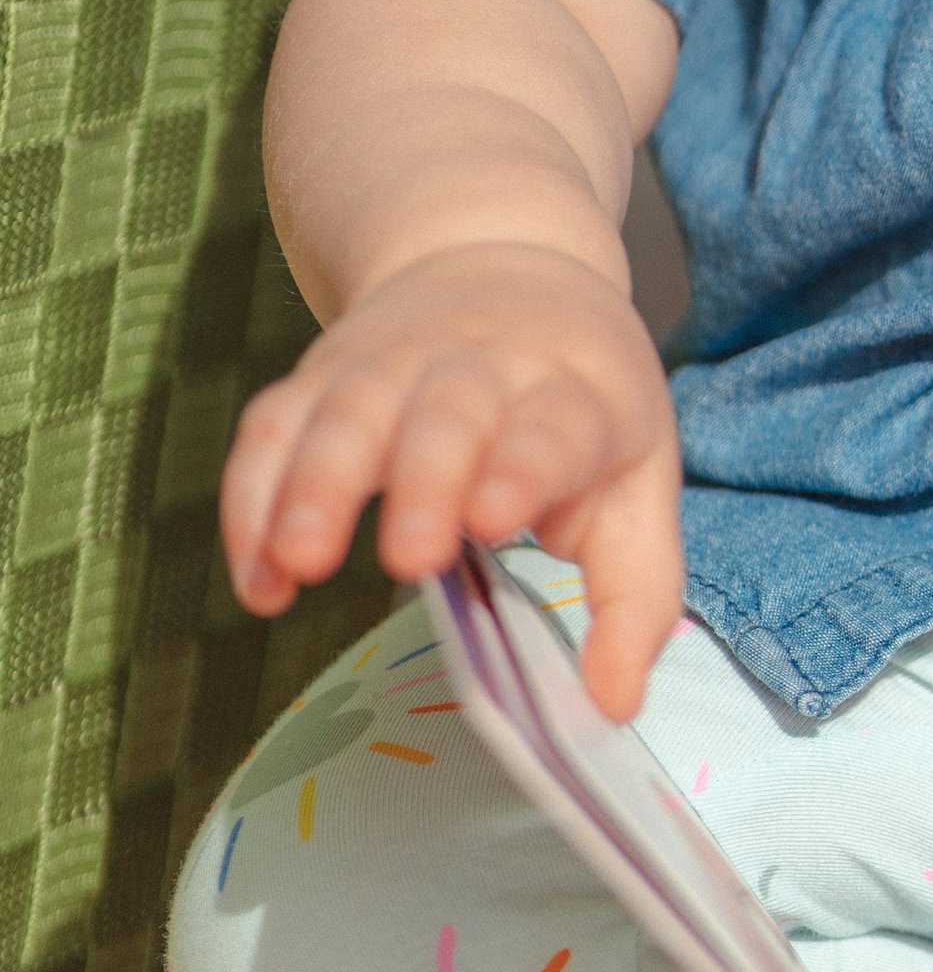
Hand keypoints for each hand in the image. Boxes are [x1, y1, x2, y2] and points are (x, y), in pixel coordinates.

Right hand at [222, 242, 682, 717]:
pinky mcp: (322, 374)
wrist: (505, 265)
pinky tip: (257, 575)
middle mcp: (482, 366)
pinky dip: (254, 496)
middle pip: (447, 413)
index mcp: (575, 392)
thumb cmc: (578, 405)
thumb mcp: (638, 481)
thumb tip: (614, 707)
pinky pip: (274, 427)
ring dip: (317, 486)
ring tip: (300, 565)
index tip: (499, 517)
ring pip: (346, 413)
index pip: (555, 426)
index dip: (526, 466)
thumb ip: (634, 596)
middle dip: (425, 479)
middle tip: (408, 558)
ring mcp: (394, 363)